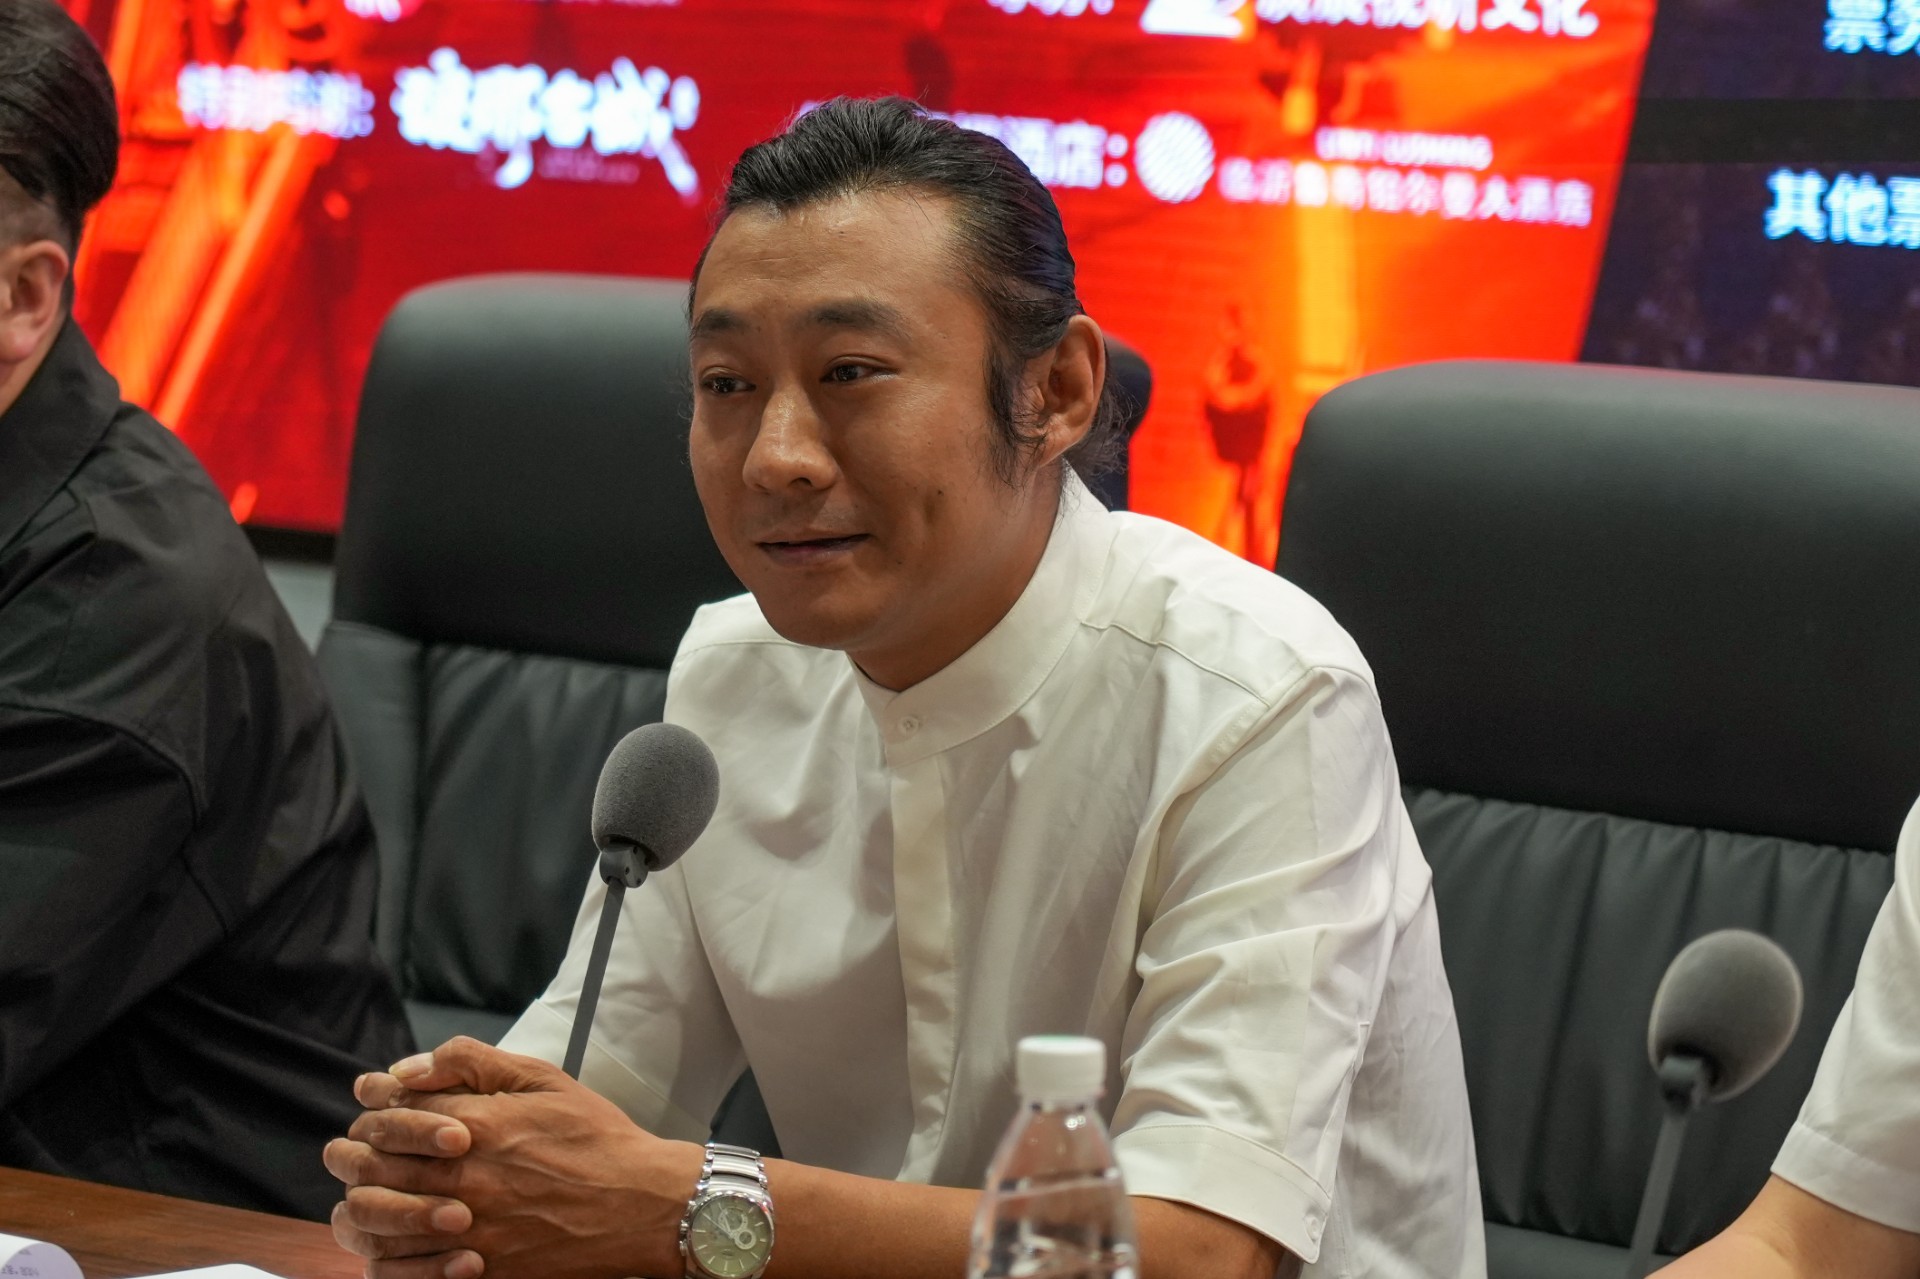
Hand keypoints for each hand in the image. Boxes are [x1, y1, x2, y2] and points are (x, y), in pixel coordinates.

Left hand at [323, 1037, 703, 1278]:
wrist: (644, 1205)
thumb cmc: (596, 1139)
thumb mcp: (543, 1079)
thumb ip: (472, 1062)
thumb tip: (410, 1066)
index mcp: (475, 1127)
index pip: (386, 1118)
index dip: (370, 1113)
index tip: (372, 1111)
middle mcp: (463, 1180)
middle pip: (369, 1171)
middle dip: (349, 1157)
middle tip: (347, 1154)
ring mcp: (468, 1231)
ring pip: (376, 1226)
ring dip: (360, 1208)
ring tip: (363, 1200)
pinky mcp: (480, 1271)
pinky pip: (406, 1272)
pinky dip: (388, 1259)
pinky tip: (393, 1244)